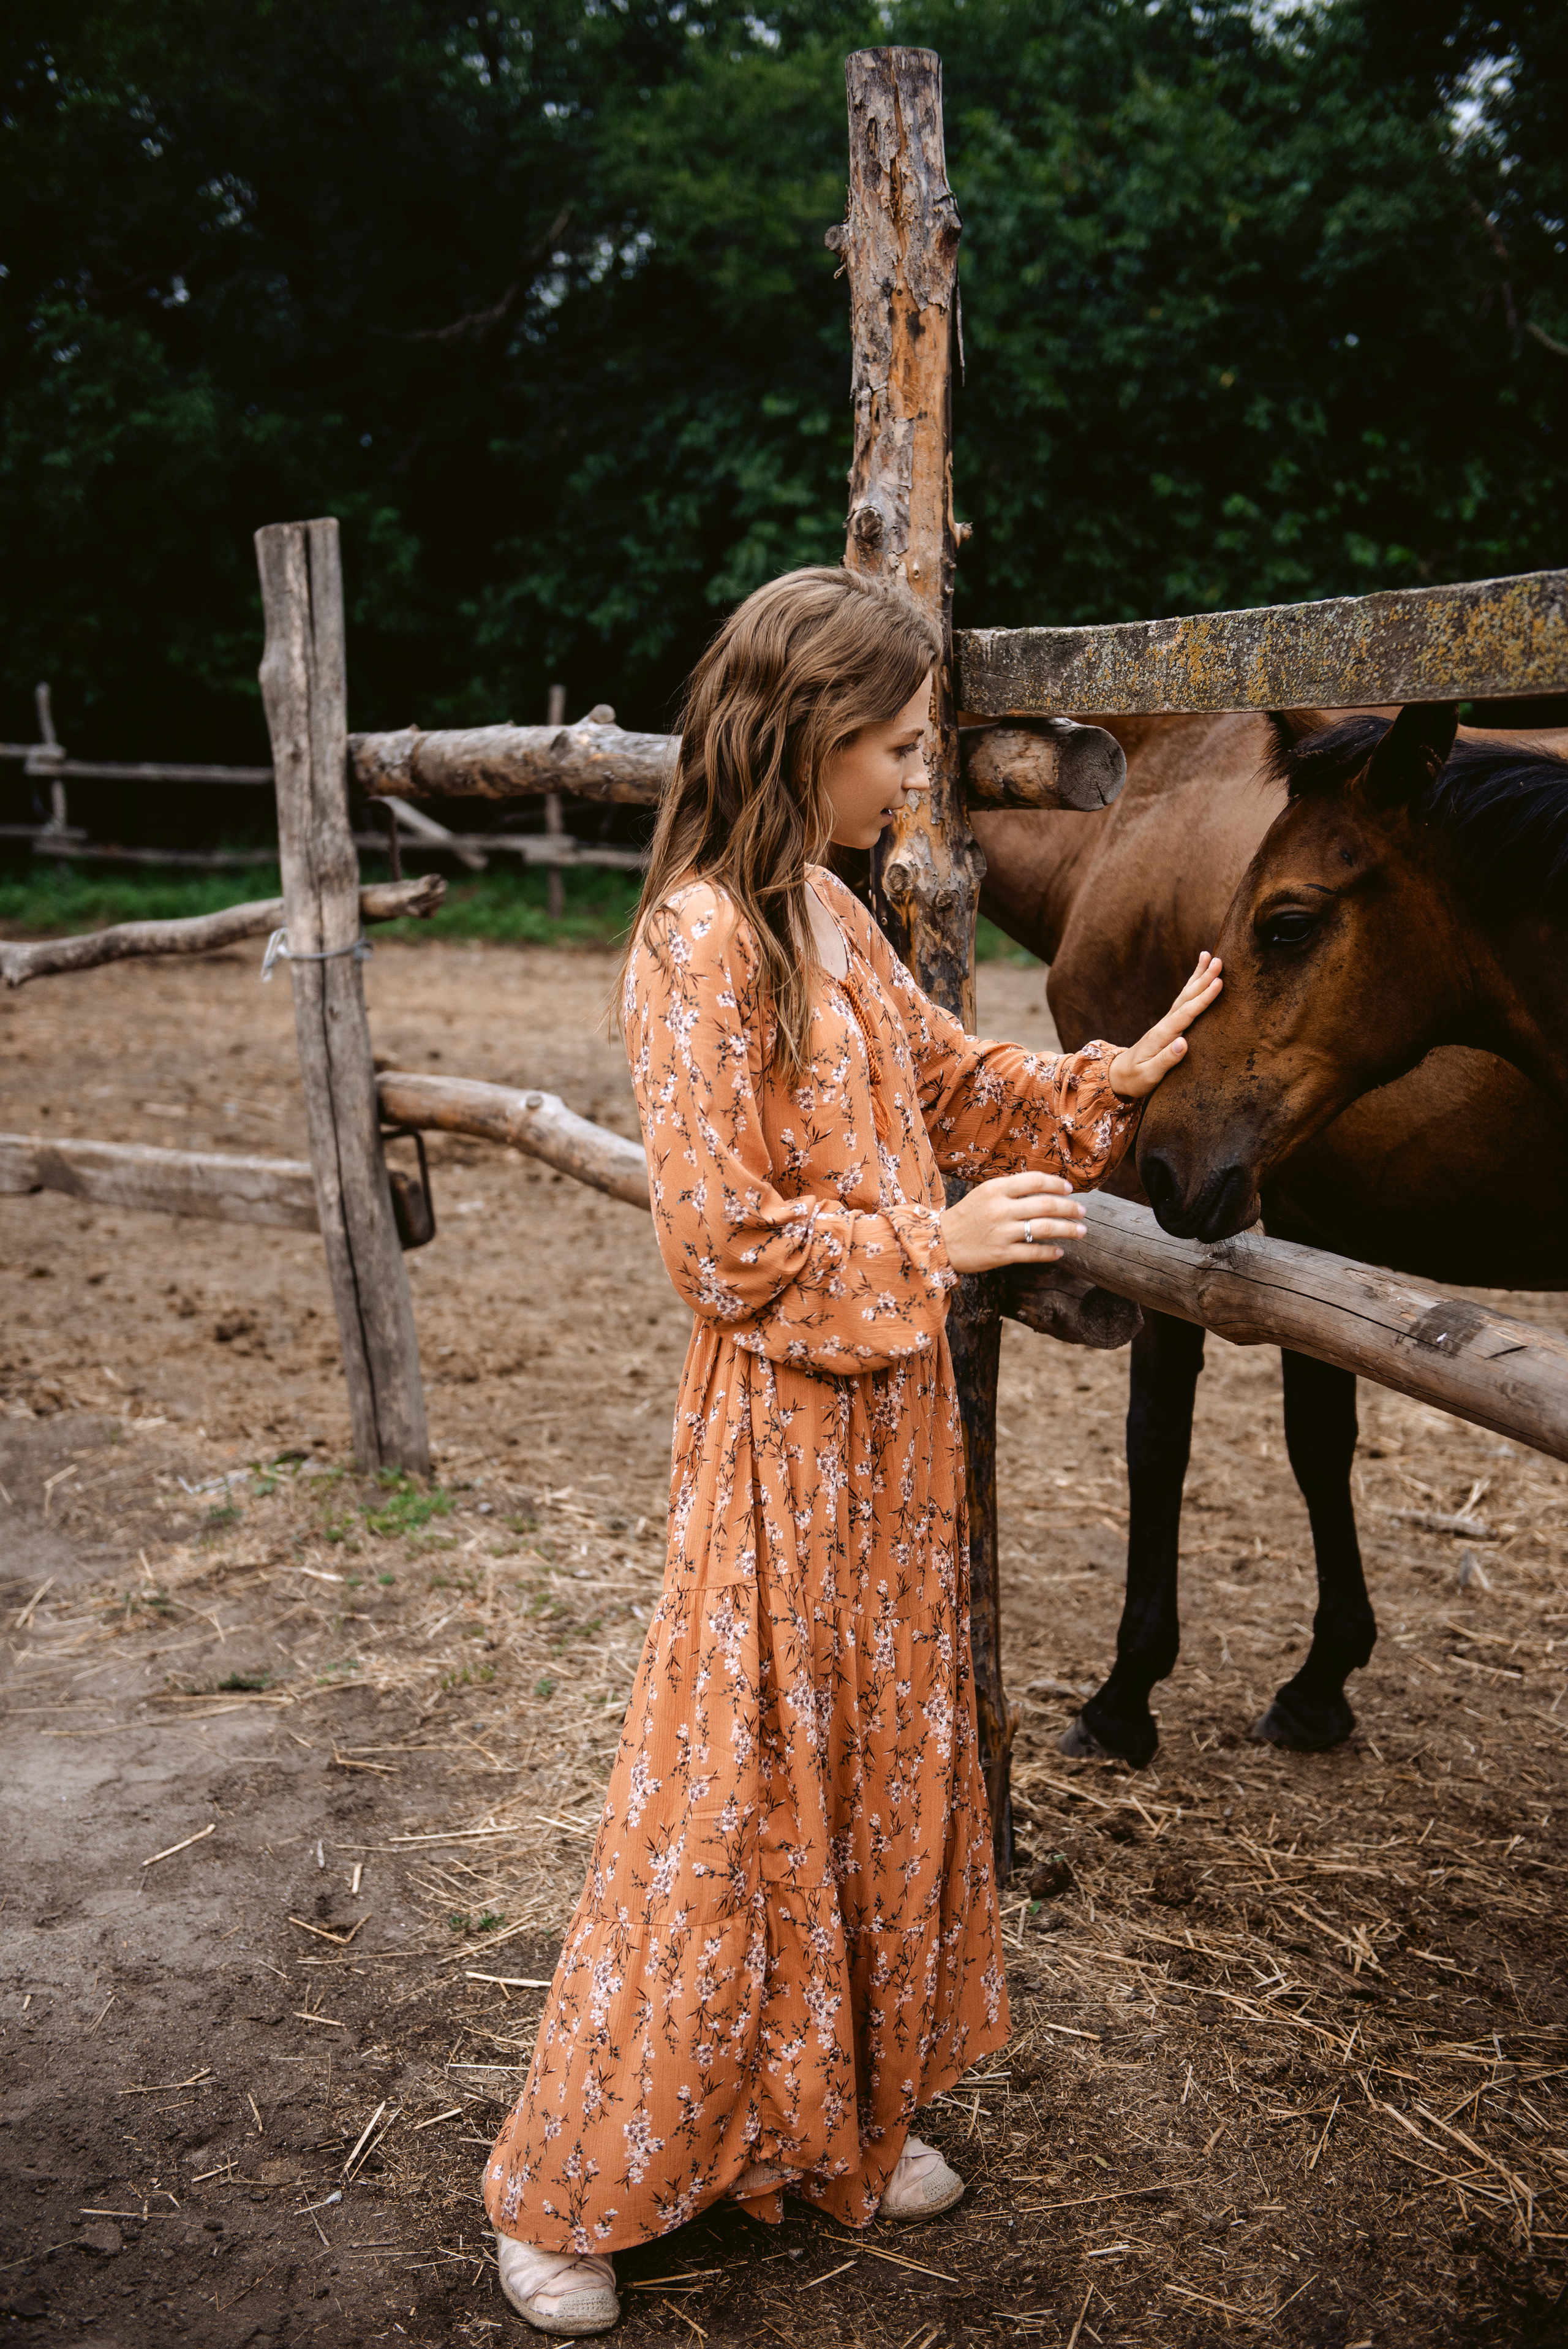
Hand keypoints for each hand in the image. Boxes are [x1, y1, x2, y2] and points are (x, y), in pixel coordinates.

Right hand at [940, 1170, 1087, 1274]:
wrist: (940, 1243)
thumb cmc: (966, 1217)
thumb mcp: (984, 1194)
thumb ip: (1010, 1189)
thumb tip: (1044, 1188)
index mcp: (995, 1189)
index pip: (1034, 1181)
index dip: (1057, 1184)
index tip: (1069, 1189)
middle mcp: (1000, 1209)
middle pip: (1046, 1204)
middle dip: (1070, 1208)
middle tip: (1083, 1211)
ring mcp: (1001, 1232)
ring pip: (1044, 1228)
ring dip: (1068, 1229)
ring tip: (1081, 1231)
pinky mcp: (1001, 1254)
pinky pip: (1033, 1253)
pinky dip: (1050, 1252)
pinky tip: (1060, 1252)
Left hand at [1107, 952, 1223, 1099]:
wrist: (1118, 1076)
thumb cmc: (1135, 1079)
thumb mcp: (1149, 1075)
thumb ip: (1166, 1060)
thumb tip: (1184, 1043)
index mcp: (1162, 1035)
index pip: (1186, 1014)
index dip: (1203, 998)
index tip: (1218, 983)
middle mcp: (1164, 1025)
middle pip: (1186, 997)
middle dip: (1203, 979)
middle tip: (1218, 960)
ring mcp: (1166, 1023)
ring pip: (1184, 995)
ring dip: (1198, 976)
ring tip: (1209, 956)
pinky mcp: (1169, 1025)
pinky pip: (1183, 1002)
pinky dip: (1192, 987)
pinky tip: (1199, 978)